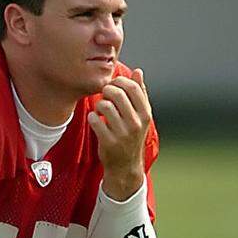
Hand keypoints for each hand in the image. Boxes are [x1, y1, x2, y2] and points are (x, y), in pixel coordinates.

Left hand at [88, 68, 151, 198]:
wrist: (126, 165)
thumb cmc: (131, 136)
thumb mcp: (140, 116)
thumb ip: (140, 93)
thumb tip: (138, 71)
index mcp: (145, 114)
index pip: (133, 88)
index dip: (119, 81)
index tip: (112, 85)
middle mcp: (136, 123)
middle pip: (118, 94)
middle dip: (106, 91)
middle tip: (103, 96)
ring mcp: (123, 133)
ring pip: (105, 106)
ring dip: (98, 104)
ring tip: (100, 109)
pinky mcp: (109, 142)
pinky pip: (95, 121)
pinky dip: (92, 117)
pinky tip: (94, 119)